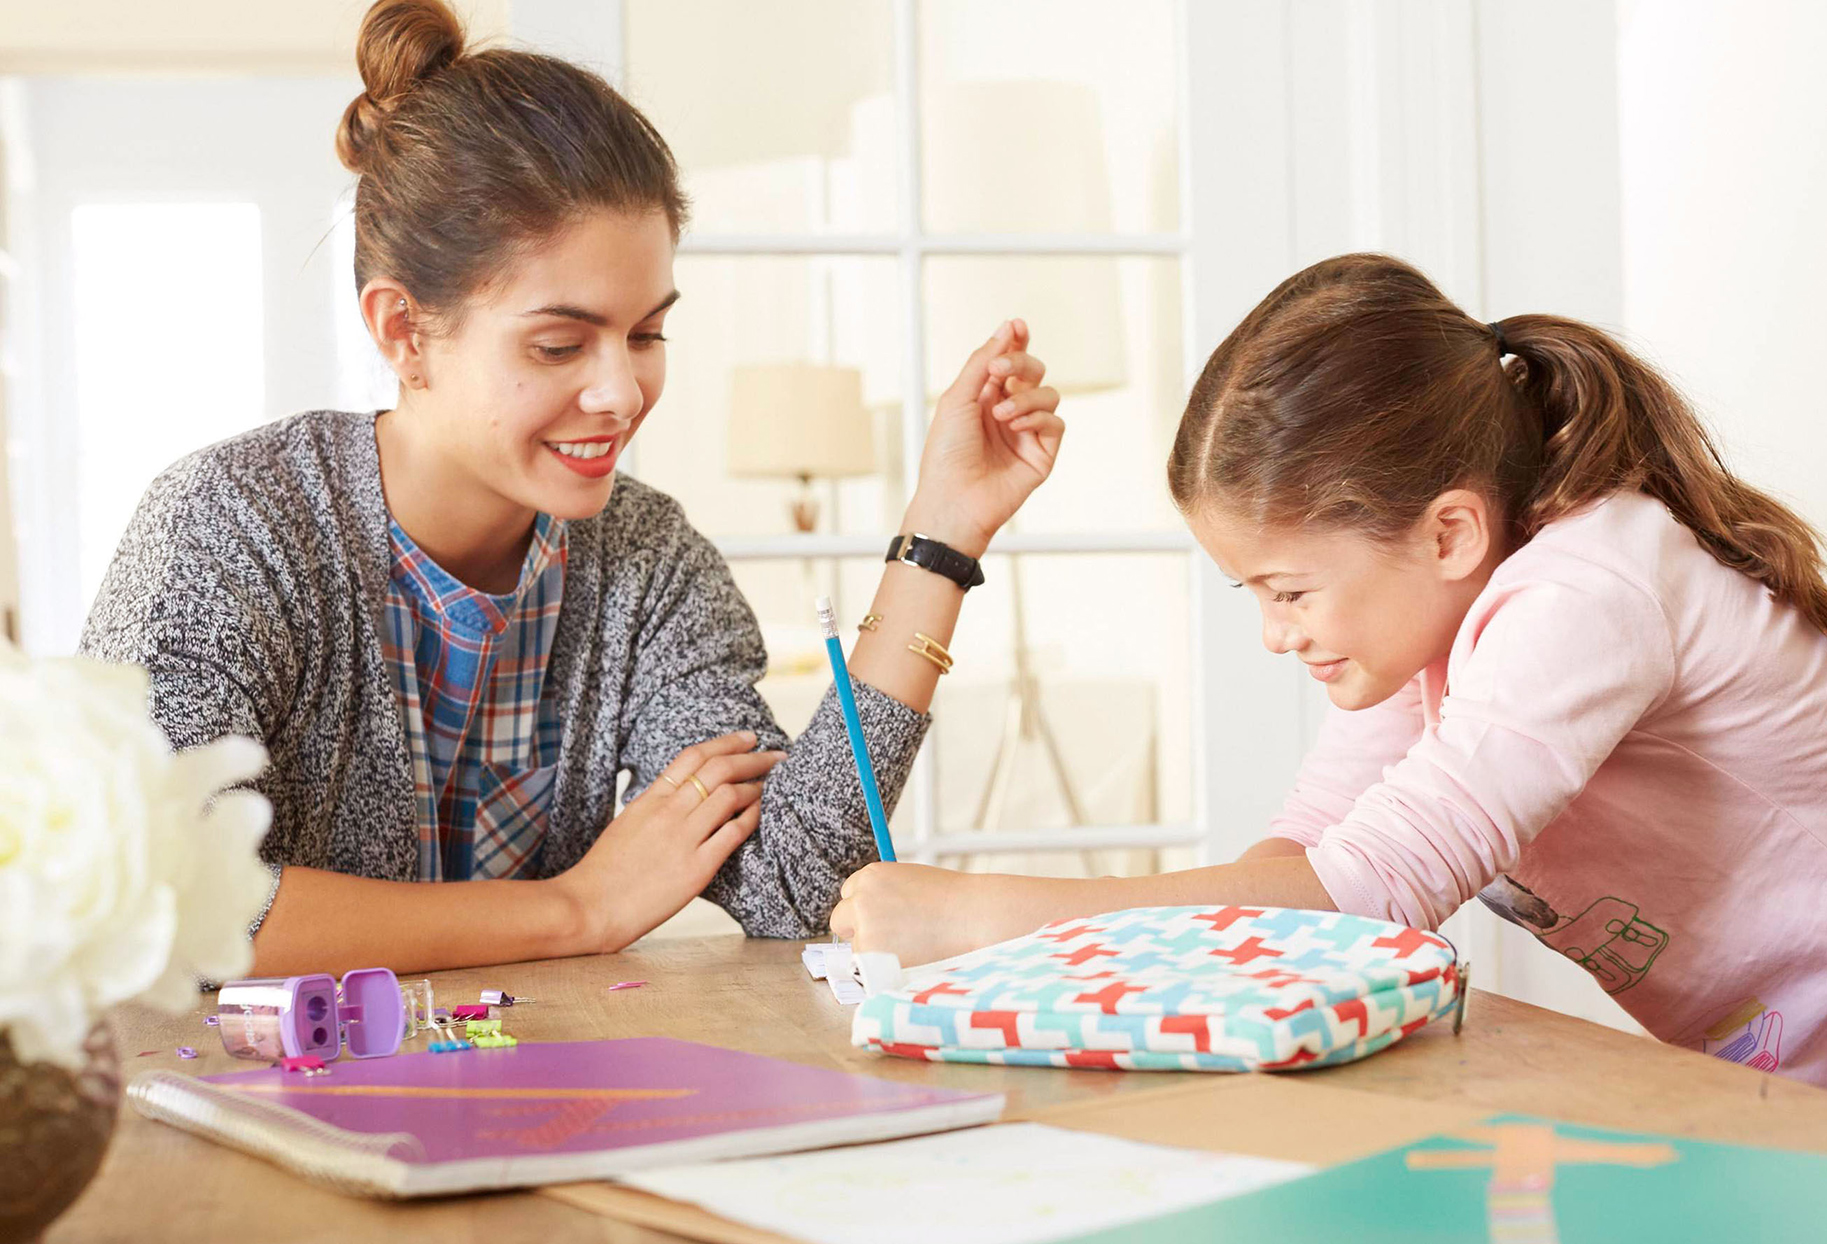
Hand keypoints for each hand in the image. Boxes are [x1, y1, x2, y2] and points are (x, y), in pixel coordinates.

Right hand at [554, 731, 783, 953]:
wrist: (591, 906)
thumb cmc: (606, 870)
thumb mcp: (628, 822)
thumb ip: (656, 805)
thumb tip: (680, 793)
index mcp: (650, 798)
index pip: (693, 756)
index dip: (726, 742)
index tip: (748, 738)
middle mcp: (669, 812)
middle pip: (719, 769)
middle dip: (753, 758)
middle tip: (775, 755)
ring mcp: (683, 838)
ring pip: (730, 795)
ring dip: (756, 786)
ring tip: (770, 785)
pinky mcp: (697, 868)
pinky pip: (733, 833)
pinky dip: (752, 818)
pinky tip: (760, 814)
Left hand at [830, 862, 1021, 966]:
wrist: (976, 918)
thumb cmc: (954, 901)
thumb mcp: (913, 882)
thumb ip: (887, 894)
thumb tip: (871, 914)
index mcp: (871, 876)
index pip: (849, 894)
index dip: (865, 907)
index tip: (882, 917)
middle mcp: (862, 900)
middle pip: (841, 920)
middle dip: (859, 930)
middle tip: (889, 938)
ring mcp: (865, 930)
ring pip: (857, 949)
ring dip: (876, 952)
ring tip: (914, 948)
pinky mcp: (872, 959)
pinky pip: (869, 970)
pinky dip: (885, 970)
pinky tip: (913, 960)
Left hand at [901, 320, 1064, 557]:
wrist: (953, 498)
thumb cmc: (946, 454)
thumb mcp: (957, 398)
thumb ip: (982, 362)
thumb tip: (1007, 329)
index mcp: (984, 396)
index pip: (1008, 361)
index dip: (1016, 341)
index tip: (1018, 325)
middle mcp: (1008, 411)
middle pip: (1033, 371)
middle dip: (1020, 363)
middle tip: (1000, 369)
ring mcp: (1026, 433)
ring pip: (1049, 395)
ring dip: (1026, 397)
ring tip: (1001, 414)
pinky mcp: (1042, 455)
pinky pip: (1055, 423)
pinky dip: (1038, 418)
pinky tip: (1015, 427)